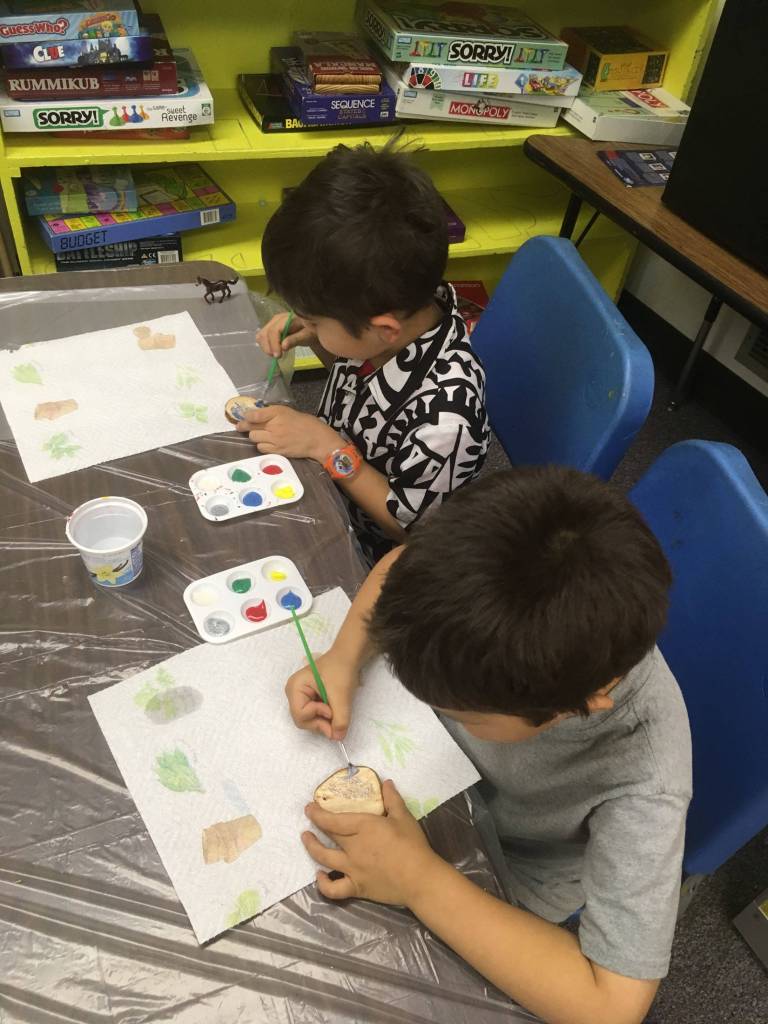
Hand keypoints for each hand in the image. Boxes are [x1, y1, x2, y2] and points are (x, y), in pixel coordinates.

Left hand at [236, 405, 340, 461]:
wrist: (316, 439)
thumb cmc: (303, 423)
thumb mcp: (287, 411)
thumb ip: (270, 412)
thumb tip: (253, 415)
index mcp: (277, 413)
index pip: (254, 414)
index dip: (246, 416)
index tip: (243, 417)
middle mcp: (274, 426)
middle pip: (250, 428)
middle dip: (246, 427)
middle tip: (243, 426)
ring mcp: (275, 440)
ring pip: (254, 438)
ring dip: (254, 436)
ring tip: (260, 434)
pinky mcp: (277, 450)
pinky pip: (261, 448)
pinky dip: (261, 445)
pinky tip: (266, 442)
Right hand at [257, 312, 316, 357]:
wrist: (312, 327)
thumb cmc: (311, 331)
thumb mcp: (307, 336)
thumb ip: (295, 340)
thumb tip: (283, 346)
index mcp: (286, 319)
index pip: (274, 330)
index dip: (274, 344)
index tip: (278, 355)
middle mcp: (276, 319)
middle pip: (265, 333)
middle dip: (268, 347)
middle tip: (277, 357)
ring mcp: (272, 323)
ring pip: (261, 335)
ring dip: (266, 347)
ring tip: (276, 354)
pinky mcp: (271, 328)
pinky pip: (262, 337)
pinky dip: (265, 345)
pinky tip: (274, 350)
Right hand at [285, 647, 358, 739]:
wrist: (348, 657)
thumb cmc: (341, 670)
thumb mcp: (342, 695)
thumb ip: (340, 719)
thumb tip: (338, 738)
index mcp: (295, 687)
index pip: (300, 715)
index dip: (317, 716)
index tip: (331, 710)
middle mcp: (293, 693)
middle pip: (302, 720)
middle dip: (320, 722)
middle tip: (336, 717)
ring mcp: (300, 697)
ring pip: (309, 720)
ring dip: (323, 720)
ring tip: (336, 710)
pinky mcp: (308, 699)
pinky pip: (314, 715)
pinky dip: (324, 717)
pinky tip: (333, 708)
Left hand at [302, 780, 441, 905]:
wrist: (420, 879)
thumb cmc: (413, 845)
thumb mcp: (404, 817)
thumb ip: (392, 799)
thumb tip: (386, 782)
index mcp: (363, 827)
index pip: (334, 819)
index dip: (318, 813)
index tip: (309, 807)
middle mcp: (353, 847)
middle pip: (329, 835)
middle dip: (316, 825)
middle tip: (310, 817)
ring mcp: (352, 869)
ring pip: (324, 858)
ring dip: (312, 847)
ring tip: (306, 839)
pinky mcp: (357, 887)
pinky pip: (334, 889)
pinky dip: (323, 883)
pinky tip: (320, 875)